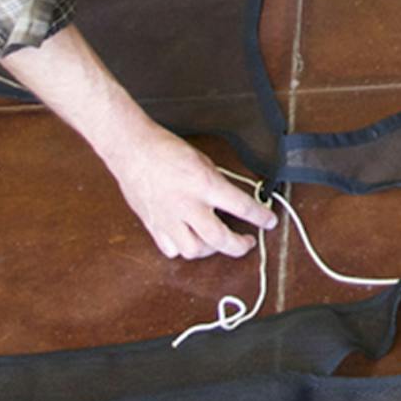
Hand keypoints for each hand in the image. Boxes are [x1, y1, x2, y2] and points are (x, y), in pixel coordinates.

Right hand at [100, 123, 278, 258]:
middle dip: (239, 246)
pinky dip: (183, 249)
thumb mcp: (202, 160)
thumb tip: (231, 199)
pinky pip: (171, 249)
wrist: (132, 149)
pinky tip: (189, 240)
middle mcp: (187, 206)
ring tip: (216, 242)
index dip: (260, 216)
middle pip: (219, 239)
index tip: (269, 221)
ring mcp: (168, 219)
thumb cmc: (165, 149)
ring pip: (194, 251)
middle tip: (247, 242)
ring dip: (210, 250)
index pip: (242, 206)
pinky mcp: (153, 225)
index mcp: (204, 184)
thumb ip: (217, 183)